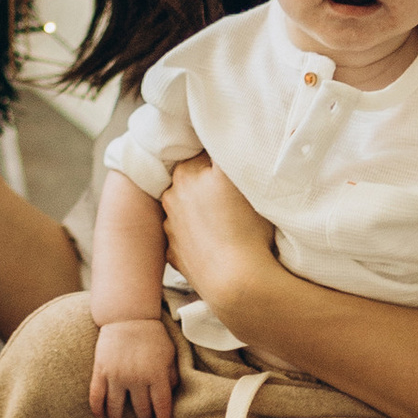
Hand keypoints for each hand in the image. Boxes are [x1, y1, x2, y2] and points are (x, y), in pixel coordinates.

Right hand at [90, 314, 180, 417]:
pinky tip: (100, 416)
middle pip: (141, 409)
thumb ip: (172, 374)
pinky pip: (97, 395)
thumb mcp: (170, 353)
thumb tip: (170, 392)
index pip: (161, 405)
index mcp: (156, 375)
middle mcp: (136, 378)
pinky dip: (97, 408)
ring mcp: (116, 375)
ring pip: (116, 407)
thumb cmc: (152, 334)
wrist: (127, 316)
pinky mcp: (101, 370)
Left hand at [159, 157, 278, 327]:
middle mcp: (172, 196)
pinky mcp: (173, 253)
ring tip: (229, 222)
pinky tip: (217, 242)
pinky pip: (186, 236)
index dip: (224, 159)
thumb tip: (227, 134)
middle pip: (193, 179)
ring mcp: (170, 227)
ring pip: (187, 207)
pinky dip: (199, 236)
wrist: (235, 283)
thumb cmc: (247, 228)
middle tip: (236, 195)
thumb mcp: (243, 179)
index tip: (238, 168)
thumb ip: (231, 152)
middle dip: (210, 183)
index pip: (206, 153)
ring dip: (201, 209)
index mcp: (187, 173)